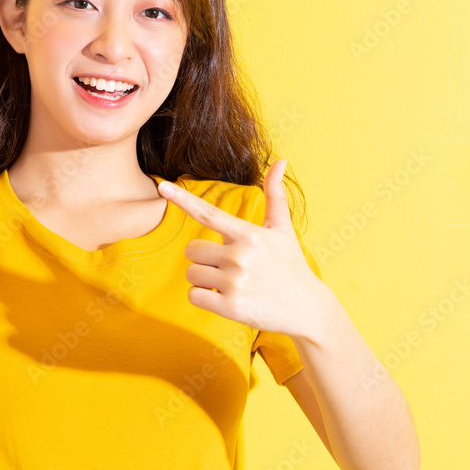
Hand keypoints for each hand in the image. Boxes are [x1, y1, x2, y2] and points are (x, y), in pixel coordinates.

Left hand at [157, 158, 337, 338]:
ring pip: (191, 274)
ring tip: (230, 283)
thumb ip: (274, 196)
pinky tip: (225, 298)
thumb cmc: (291, 265)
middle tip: (227, 266)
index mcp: (248, 234)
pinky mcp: (230, 307)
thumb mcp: (283, 230)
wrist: (307, 308)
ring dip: (204, 279)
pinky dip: (203, 298)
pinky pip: (194, 296)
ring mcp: (234, 282)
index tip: (162, 186)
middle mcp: (240, 256)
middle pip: (191, 250)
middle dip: (203, 258)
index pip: (208, 213)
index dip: (182, 198)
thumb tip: (280, 161)